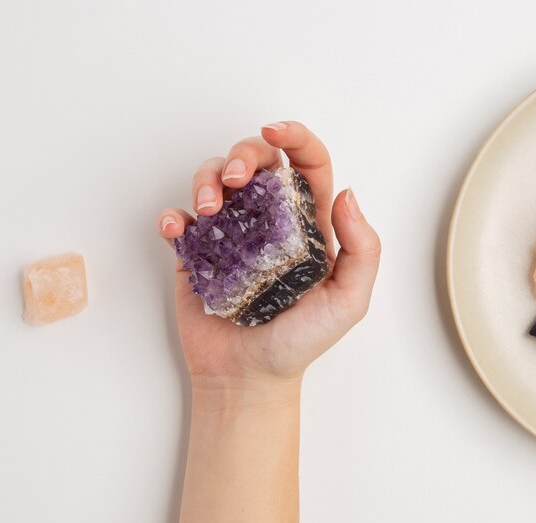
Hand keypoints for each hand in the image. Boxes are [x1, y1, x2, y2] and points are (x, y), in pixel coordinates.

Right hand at [156, 122, 380, 388]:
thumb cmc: (299, 343)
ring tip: (206, 209)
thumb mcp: (348, 302)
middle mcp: (268, 220)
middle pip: (255, 159)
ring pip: (214, 179)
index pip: (306, 164)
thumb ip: (362, 250)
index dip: (294, 136)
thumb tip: (348, 194)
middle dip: (241, 153)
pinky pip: (180, 219)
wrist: (247, 378)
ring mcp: (230, 234)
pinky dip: (173, 215)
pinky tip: (174, 228)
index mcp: (308, 223)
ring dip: (205, 179)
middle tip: (234, 181)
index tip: (274, 130)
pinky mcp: (197, 253)